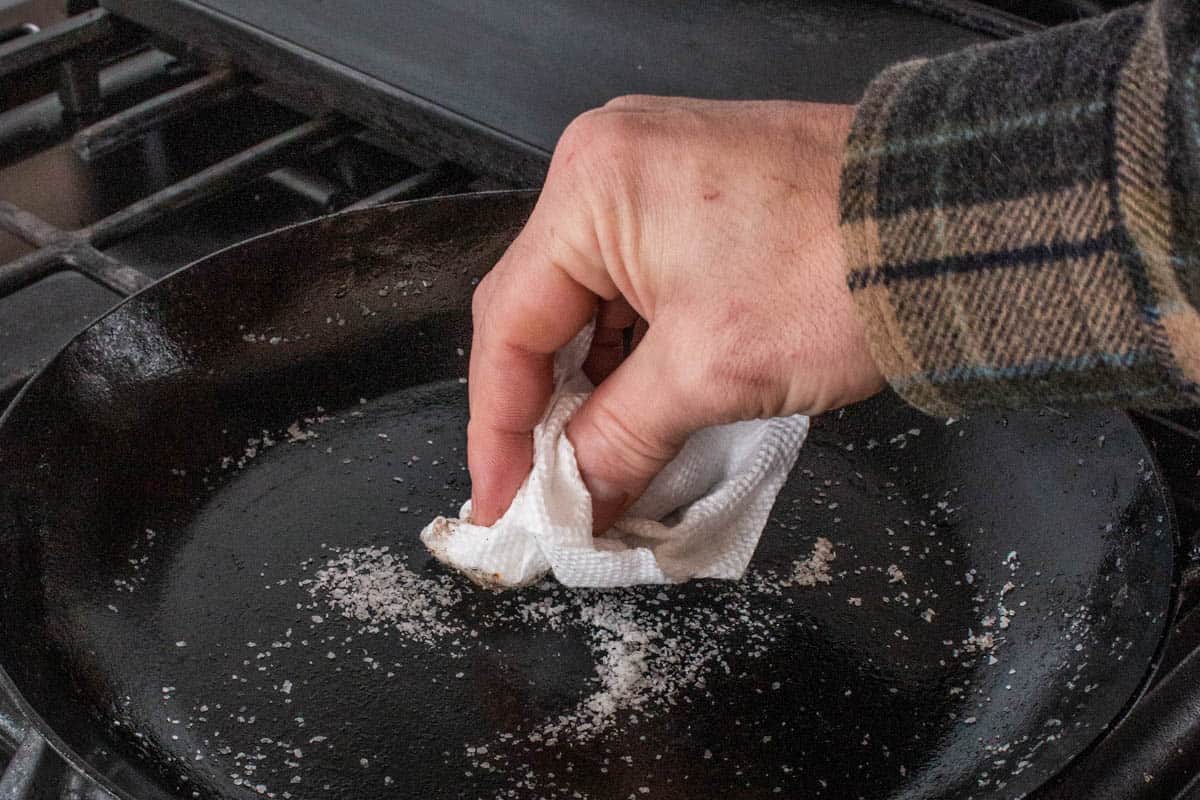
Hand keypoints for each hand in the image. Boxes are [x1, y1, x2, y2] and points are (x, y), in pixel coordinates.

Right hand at [468, 96, 883, 532]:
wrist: (956, 225)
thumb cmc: (840, 271)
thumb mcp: (708, 373)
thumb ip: (617, 440)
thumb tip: (571, 497)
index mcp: (591, 188)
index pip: (510, 327)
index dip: (498, 429)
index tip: (503, 501)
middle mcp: (610, 165)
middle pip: (544, 312)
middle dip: (545, 410)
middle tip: (548, 490)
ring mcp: (657, 175)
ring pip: (592, 304)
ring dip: (594, 387)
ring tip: (601, 461)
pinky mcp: (700, 198)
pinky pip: (637, 285)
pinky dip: (636, 353)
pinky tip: (644, 408)